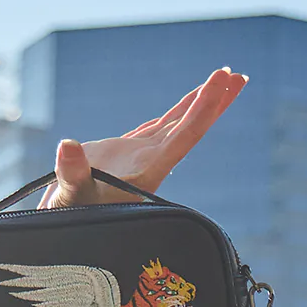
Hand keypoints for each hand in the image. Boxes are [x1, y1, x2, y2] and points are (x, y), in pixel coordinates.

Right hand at [42, 68, 246, 209]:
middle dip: (216, 100)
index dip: (204, 108)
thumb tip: (68, 146)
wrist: (67, 230)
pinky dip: (177, 111)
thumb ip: (72, 174)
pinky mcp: (132, 153)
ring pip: (180, 123)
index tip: (221, 81)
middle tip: (239, 76)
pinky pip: (162, 126)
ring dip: (202, 101)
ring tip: (225, 77)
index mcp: (148, 172)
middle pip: (192, 126)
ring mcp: (145, 156)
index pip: (185, 135)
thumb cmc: (72, 220)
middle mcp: (153, 163)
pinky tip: (191, 99)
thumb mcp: (71, 196)